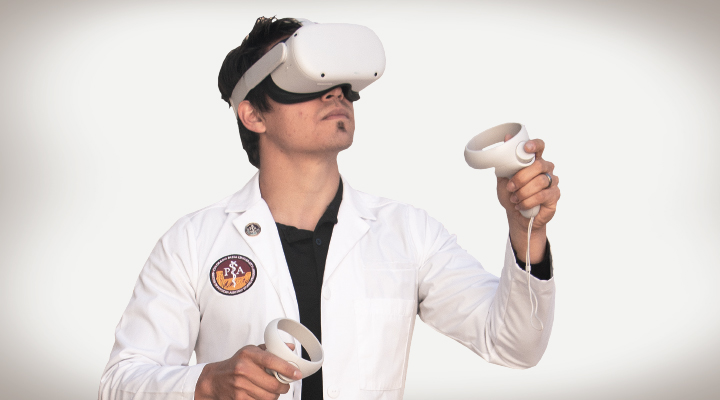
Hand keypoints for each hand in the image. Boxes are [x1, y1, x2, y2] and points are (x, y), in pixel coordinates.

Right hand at [195, 343, 299, 399]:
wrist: (215, 379)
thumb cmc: (236, 363)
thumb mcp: (252, 351)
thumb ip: (271, 349)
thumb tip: (291, 348)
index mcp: (249, 354)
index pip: (272, 361)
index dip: (287, 369)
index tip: (297, 374)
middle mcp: (243, 369)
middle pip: (273, 384)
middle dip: (284, 387)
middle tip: (285, 384)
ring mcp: (240, 385)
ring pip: (268, 396)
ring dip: (275, 395)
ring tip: (273, 390)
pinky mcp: (239, 398)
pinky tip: (262, 394)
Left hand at [496, 137, 559, 261]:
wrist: (516, 216)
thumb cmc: (512, 195)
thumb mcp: (503, 178)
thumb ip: (506, 162)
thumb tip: (506, 138)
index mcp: (534, 161)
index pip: (539, 147)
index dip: (535, 145)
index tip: (526, 148)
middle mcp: (546, 169)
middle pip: (539, 165)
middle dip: (521, 177)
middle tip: (511, 187)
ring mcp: (552, 182)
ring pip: (540, 182)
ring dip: (523, 192)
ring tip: (514, 198)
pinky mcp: (555, 195)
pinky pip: (542, 196)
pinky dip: (528, 201)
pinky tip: (521, 205)